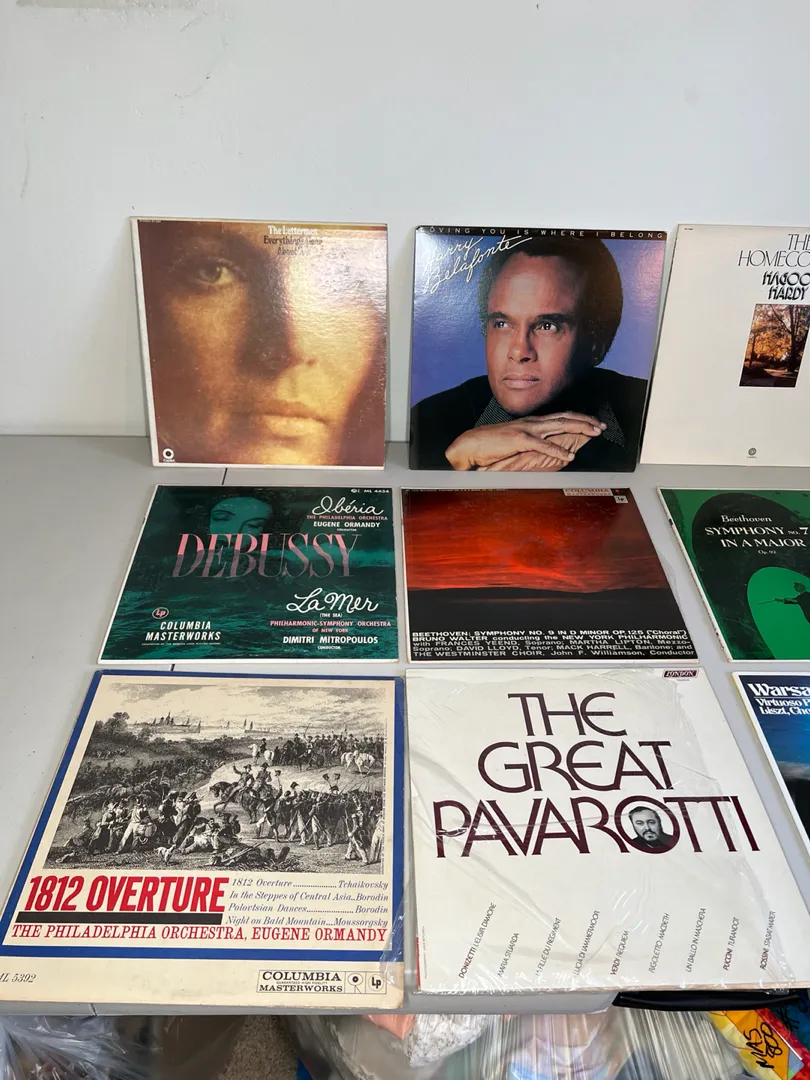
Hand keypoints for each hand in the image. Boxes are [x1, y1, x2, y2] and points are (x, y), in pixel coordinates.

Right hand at [445, 413, 604, 470]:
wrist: (472, 444)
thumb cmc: (492, 445)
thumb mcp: (515, 441)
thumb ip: (530, 441)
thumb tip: (543, 448)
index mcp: (532, 422)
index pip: (561, 416)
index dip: (579, 419)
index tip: (594, 424)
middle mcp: (533, 422)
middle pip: (565, 417)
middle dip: (586, 421)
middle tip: (601, 426)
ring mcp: (527, 429)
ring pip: (560, 425)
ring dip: (579, 429)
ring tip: (594, 433)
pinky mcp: (520, 439)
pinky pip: (543, 445)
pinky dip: (558, 451)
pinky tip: (570, 457)